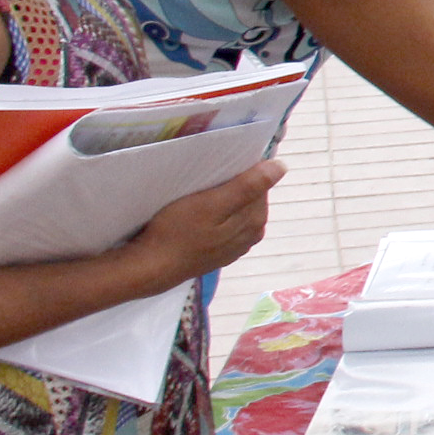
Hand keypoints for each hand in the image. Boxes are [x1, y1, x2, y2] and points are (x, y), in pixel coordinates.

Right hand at [128, 161, 284, 285]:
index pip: (261, 183)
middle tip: (204, 185)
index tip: (217, 172)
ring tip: (199, 198)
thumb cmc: (178, 231)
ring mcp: (238, 245)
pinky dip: (217, 216)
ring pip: (238, 210)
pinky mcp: (221, 251)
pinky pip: (226, 224)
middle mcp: (253, 234)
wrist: (152, 267)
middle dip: (233, 187)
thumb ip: (248, 186)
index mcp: (257, 220)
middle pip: (251, 197)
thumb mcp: (211, 203)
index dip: (241, 173)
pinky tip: (199, 217)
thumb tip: (281, 167)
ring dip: (224, 201)